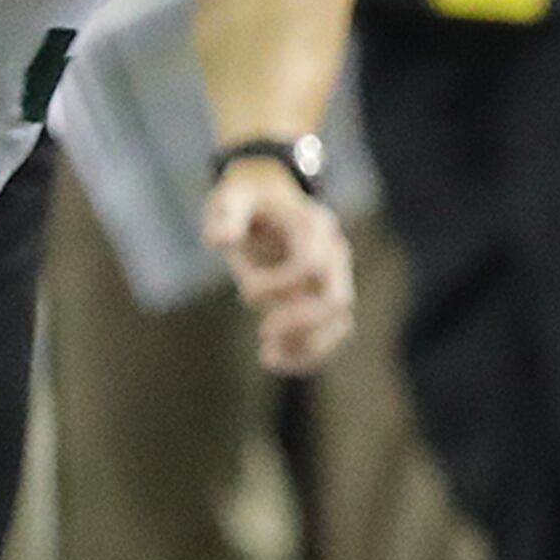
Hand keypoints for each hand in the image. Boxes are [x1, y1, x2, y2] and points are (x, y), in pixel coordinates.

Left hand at [203, 160, 356, 373]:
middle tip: (264, 332)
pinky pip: (332, 334)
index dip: (279, 285)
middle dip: (300, 323)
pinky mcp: (326, 298)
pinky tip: (273, 360)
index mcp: (314, 225)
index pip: (310, 264)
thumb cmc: (247, 202)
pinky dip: (308, 354)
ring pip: (339, 323)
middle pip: (336, 299)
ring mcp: (335, 277)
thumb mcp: (230, 199)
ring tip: (268, 356)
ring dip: (306, 347)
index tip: (247, 292)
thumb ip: (224, 215)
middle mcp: (334, 252)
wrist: (269, 201)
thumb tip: (219, 241)